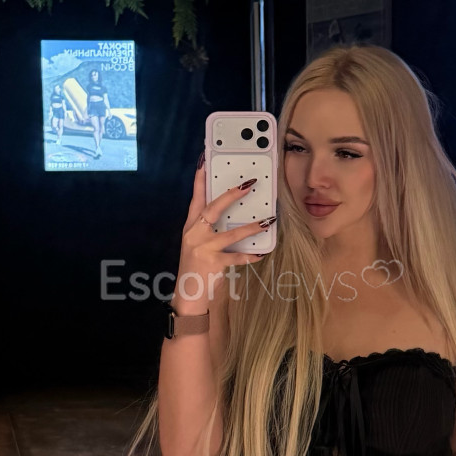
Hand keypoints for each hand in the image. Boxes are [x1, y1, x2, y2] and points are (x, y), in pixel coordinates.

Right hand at [173, 153, 271, 310]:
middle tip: (248, 185)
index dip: (200, 180)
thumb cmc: (195, 266)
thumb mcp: (196, 243)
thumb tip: (230, 211)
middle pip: (212, 209)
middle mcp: (194, 235)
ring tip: (268, 221)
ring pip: (230, 234)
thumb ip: (208, 228)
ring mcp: (203, 249)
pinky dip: (250, 255)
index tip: (204, 161)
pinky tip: (261, 253)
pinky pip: (236, 257)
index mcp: (190, 227)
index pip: (195, 199)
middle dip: (230, 196)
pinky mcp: (213, 264)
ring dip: (251, 228)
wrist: (187, 294)